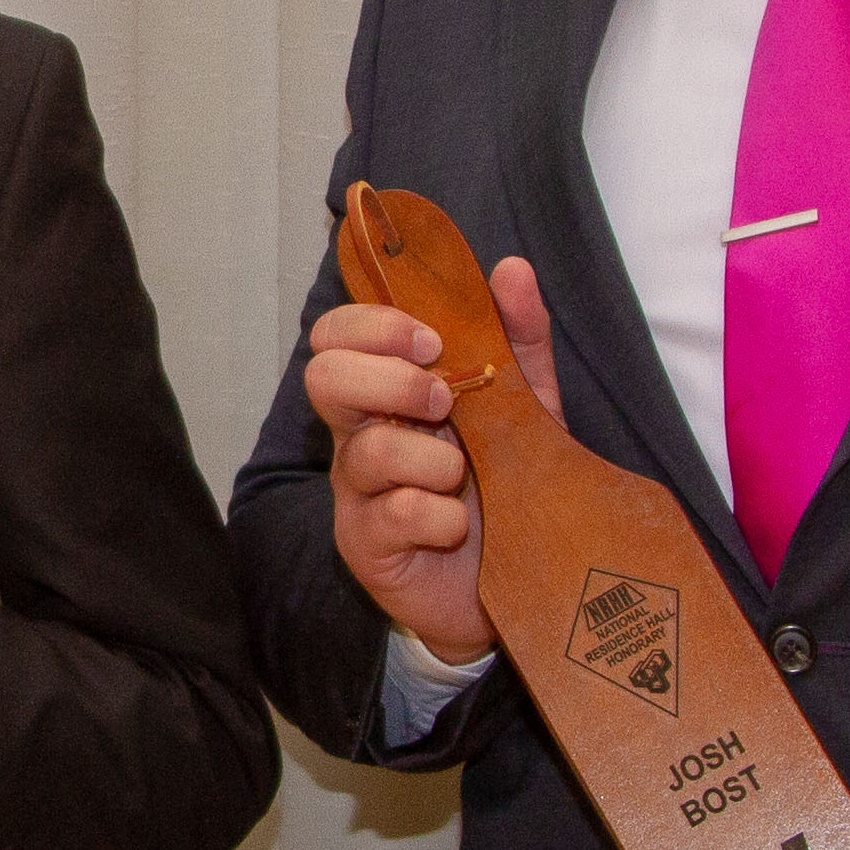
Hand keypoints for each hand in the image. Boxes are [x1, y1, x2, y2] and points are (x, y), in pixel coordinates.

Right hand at [301, 256, 563, 661]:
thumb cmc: (507, 486)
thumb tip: (509, 268)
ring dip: (433, 457)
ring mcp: (357, 493)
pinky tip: (460, 525)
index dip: (372, 324)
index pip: (337, 335)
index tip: (430, 339)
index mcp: (387, 392)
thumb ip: (517, 340)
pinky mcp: (366, 546)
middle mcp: (359, 435)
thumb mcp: (525, 405)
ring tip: (467, 476)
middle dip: (390, 379)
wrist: (515, 581)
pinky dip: (439, 514)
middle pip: (324, 377)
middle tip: (445, 401)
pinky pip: (392, 514)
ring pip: (367, 450)